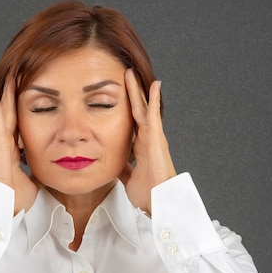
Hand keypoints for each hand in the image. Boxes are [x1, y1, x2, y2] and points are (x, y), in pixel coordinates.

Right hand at [0, 77, 38, 213]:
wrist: (6, 207)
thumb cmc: (17, 199)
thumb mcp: (35, 182)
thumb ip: (41, 174)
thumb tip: (52, 172)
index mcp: (13, 152)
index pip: (18, 126)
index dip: (21, 111)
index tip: (24, 97)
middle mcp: (4, 145)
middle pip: (10, 115)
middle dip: (12, 97)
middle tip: (15, 78)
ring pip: (3, 113)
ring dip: (4, 94)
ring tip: (7, 77)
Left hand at [120, 69, 176, 215]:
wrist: (157, 199)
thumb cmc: (148, 191)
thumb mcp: (128, 177)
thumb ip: (123, 168)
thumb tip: (114, 164)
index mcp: (141, 146)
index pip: (132, 122)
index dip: (126, 109)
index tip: (120, 97)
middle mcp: (148, 138)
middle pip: (137, 110)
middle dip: (131, 93)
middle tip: (125, 76)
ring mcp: (153, 136)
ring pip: (143, 107)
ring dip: (138, 90)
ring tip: (131, 73)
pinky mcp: (156, 136)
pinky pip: (154, 113)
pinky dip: (153, 98)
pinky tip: (154, 84)